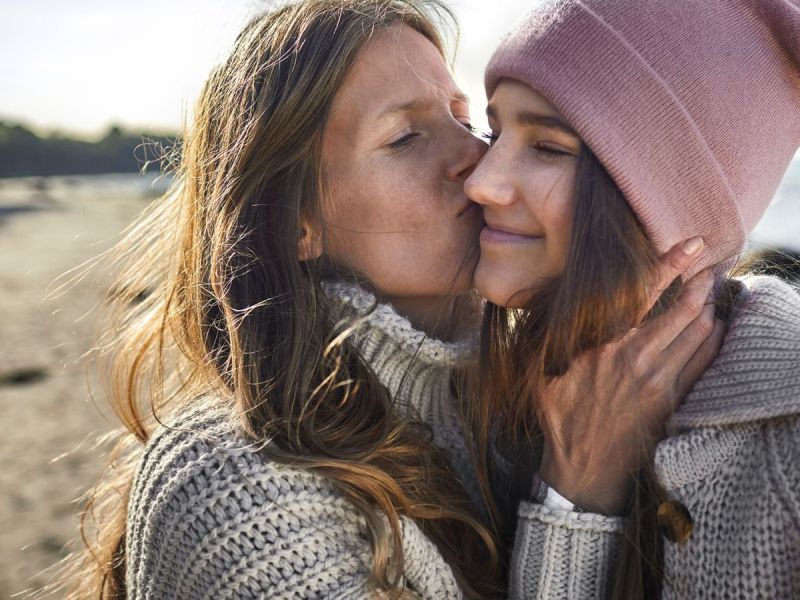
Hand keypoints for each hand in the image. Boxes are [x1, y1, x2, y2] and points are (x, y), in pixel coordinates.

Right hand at [537, 238, 725, 514]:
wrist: (584, 467)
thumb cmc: (559, 415)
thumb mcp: (540, 371)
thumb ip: (545, 333)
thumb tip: (539, 298)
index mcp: (603, 344)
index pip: (646, 293)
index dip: (672, 264)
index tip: (692, 244)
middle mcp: (636, 357)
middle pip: (684, 308)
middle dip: (702, 282)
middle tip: (709, 265)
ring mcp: (659, 379)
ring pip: (700, 331)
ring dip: (709, 307)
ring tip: (711, 292)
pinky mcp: (673, 399)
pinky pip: (705, 359)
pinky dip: (714, 337)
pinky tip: (713, 327)